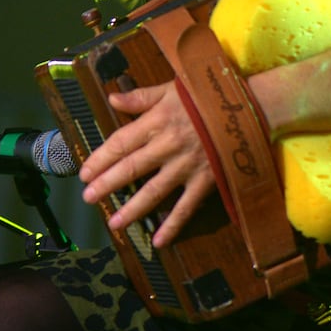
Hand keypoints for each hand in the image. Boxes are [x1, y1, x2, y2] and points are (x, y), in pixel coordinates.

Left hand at [79, 80, 216, 246]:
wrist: (246, 108)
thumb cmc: (205, 96)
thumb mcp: (172, 89)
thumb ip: (141, 97)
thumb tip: (112, 99)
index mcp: (158, 120)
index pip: (121, 142)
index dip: (101, 158)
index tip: (84, 172)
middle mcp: (168, 145)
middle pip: (132, 168)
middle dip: (107, 184)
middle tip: (89, 198)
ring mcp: (187, 166)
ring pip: (154, 191)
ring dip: (132, 209)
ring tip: (114, 223)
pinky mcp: (206, 181)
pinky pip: (186, 206)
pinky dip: (173, 225)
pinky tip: (158, 241)